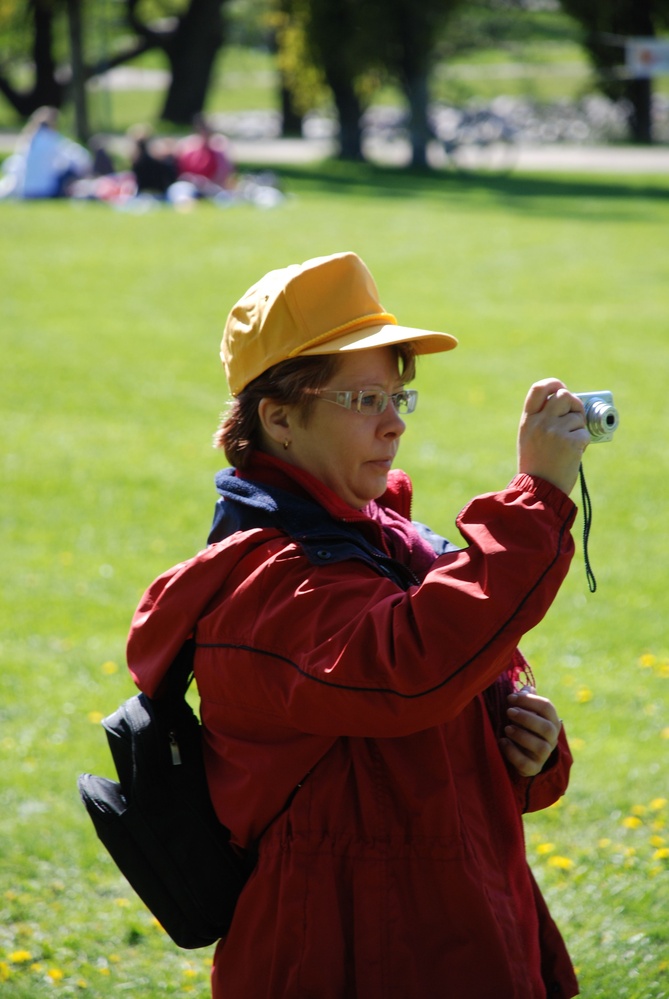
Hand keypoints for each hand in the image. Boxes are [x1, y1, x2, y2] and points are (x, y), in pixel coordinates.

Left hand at [499, 686, 561, 776]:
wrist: (525, 755)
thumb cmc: (525, 726)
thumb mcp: (526, 711)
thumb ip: (526, 699)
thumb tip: (526, 688)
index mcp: (552, 721)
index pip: (547, 707)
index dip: (529, 700)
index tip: (510, 698)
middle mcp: (552, 738)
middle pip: (546, 728)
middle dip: (526, 718)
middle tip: (508, 711)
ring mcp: (544, 755)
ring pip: (539, 747)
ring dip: (521, 735)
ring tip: (506, 728)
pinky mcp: (533, 768)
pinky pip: (526, 763)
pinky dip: (512, 752)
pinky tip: (502, 742)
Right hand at [517, 378, 590, 494]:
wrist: (539, 489)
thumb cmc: (536, 465)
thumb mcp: (529, 438)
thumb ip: (543, 419)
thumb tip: (569, 402)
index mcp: (528, 420)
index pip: (539, 388)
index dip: (553, 383)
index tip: (561, 387)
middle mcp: (541, 422)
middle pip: (564, 395)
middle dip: (574, 404)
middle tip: (576, 416)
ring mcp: (555, 431)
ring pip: (577, 416)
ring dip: (579, 428)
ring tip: (569, 444)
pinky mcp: (571, 442)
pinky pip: (585, 432)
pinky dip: (583, 443)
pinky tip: (572, 454)